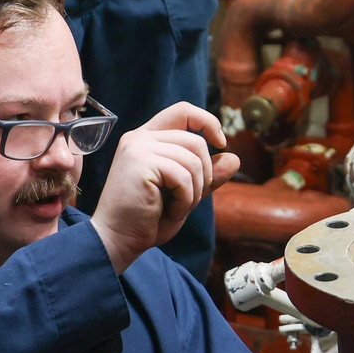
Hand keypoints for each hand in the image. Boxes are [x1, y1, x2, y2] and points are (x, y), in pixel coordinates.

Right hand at [90, 102, 239, 273]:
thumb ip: (205, 175)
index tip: (221, 144)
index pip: (183, 111)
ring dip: (194, 191)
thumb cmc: (147, 220)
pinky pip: (183, 176)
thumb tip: (234, 159)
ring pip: (192, 160)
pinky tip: (169, 212)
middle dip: (204, 175)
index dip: (207, 122)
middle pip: (195, 140)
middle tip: (189, 201)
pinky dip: (185, 199)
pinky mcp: (139, 162)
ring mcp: (137, 148)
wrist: (119, 241)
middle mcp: (139, 137)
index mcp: (147, 139)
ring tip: (177, 209)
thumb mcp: (184, 194)